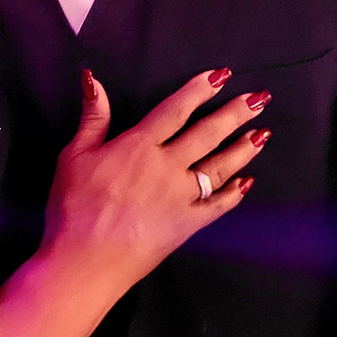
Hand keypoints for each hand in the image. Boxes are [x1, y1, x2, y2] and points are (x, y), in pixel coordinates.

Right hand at [42, 71, 268, 298]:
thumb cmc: (74, 207)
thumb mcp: (74, 154)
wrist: (84, 260)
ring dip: (242, 149)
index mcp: (139, 145)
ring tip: (262, 133)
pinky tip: (247, 182)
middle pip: (207, 134)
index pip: (176, 109)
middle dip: (234, 113)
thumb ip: (93, 116)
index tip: (222, 76)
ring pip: (219, 167)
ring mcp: (180, 197)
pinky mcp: (186, 225)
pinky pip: (217, 206)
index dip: (200, 90)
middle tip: (259, 98)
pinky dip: (234, 193)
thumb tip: (93, 78)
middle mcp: (166, 166)